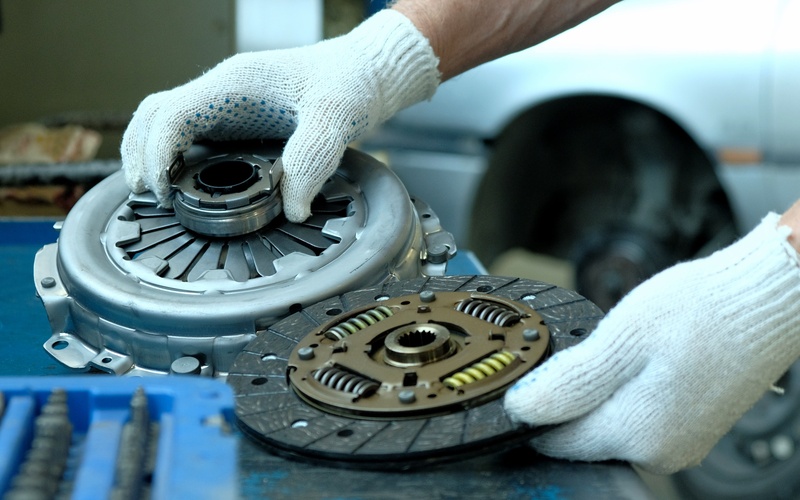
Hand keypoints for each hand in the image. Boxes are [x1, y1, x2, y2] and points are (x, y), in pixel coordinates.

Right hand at [121, 10, 438, 221]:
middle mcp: (222, 91)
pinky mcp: (238, 119)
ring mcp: (227, 104)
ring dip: (151, 153)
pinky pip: (192, 133)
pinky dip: (176, 156)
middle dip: (140, 154)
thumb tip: (291, 208)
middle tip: (147, 196)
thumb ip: (313, 158)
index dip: (156, 151)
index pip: (172, 113)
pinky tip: (185, 183)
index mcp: (235, 84)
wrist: (364, 72)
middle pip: (155, 114)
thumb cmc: (350, 84)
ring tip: (156, 193)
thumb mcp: (337, 118)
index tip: (162, 189)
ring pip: (167, 121)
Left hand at [504, 213, 799, 473]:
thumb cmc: (702, 311)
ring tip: (613, 348)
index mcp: (638, 434)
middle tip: (579, 349)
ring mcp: (678, 443)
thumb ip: (569, 382)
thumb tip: (522, 408)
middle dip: (567, 398)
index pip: (556, 441)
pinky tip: (634, 359)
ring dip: (596, 393)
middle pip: (582, 435)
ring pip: (609, 424)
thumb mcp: (620, 339)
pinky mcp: (690, 428)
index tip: (527, 375)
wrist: (767, 299)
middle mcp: (659, 451)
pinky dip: (624, 391)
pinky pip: (637, 417)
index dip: (533, 409)